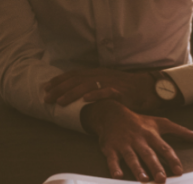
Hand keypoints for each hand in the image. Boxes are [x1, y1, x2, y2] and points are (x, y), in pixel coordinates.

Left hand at [44, 68, 159, 111]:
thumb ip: (92, 87)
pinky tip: (85, 99)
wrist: (147, 89)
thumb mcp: (106, 84)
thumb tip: (76, 95)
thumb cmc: (126, 90)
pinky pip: (106, 92)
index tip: (45, 88)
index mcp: (96, 73)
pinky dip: (95, 94)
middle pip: (76, 80)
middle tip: (47, 98)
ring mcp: (110, 82)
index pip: (73, 75)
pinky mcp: (120, 91)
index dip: (58, 80)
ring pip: (87, 85)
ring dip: (72, 93)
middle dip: (59, 89)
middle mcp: (101, 75)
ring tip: (61, 101)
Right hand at [81, 99, 192, 182]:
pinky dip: (114, 167)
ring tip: (143, 179)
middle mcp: (139, 140)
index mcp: (152, 135)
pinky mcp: (110, 148)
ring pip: (131, 157)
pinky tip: (117, 176)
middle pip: (148, 154)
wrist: (111, 114)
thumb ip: (182, 132)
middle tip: (162, 179)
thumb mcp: (161, 123)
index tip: (179, 171)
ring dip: (137, 169)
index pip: (164, 148)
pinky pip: (112, 159)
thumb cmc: (140, 121)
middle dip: (155, 166)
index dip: (172, 160)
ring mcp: (124, 144)